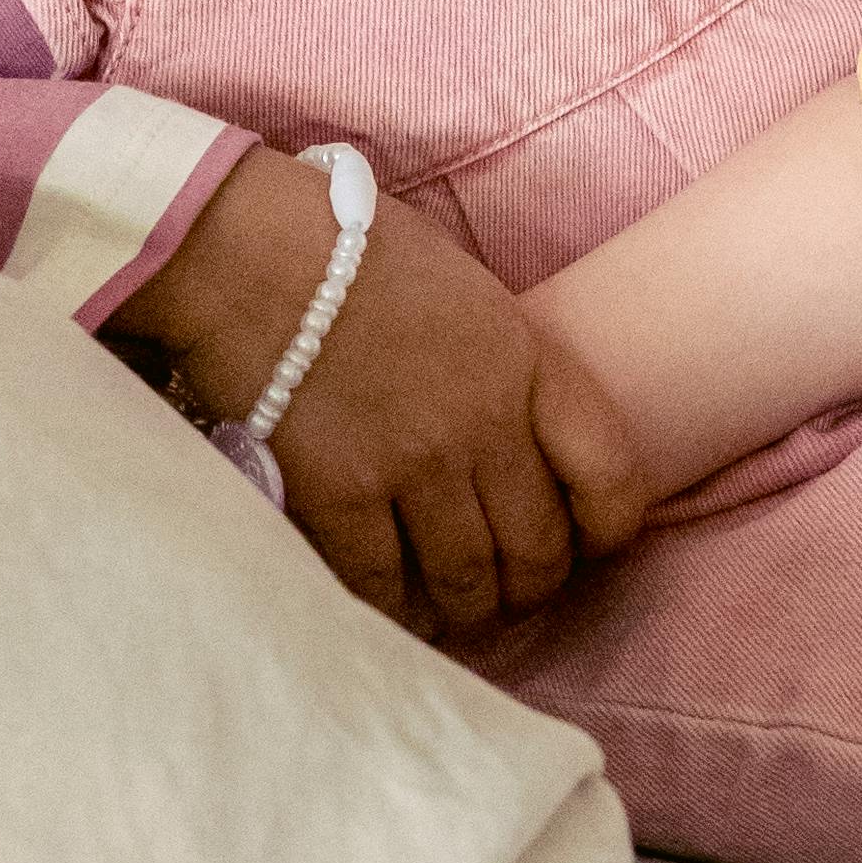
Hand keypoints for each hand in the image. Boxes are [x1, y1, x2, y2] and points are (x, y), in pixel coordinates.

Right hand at [134, 152, 654, 632]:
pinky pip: (386, 589)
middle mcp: (482, 422)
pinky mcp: (339, 498)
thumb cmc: (353, 250)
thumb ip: (507, 368)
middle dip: (532, 583)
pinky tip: (397, 606)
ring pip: (470, 585)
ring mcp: (412, 465)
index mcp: (526, 360)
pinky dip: (398, 611)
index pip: (611, 476)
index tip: (588, 540)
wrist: (250, 251)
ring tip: (456, 606)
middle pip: (539, 550)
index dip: (609, 529)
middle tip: (511, 587)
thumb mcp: (468, 293)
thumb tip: (522, 435)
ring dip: (469, 609)